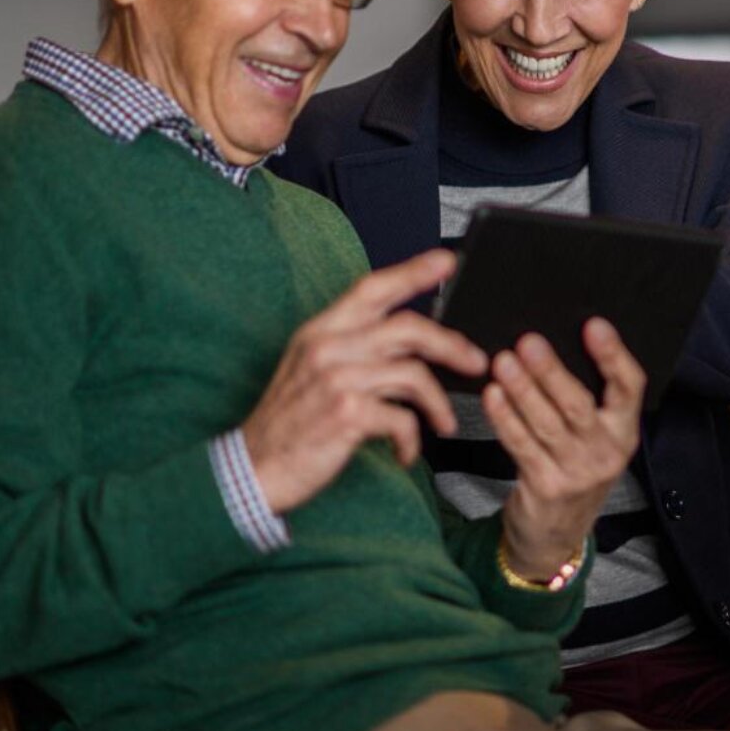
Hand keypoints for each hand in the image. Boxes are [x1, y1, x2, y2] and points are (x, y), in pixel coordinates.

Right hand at [242, 249, 487, 514]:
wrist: (254, 468)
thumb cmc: (289, 421)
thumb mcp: (311, 369)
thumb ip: (351, 347)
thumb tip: (406, 340)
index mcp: (320, 331)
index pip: (372, 288)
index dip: (412, 272)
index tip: (446, 262)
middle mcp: (328, 347)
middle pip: (408, 328)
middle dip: (451, 344)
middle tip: (475, 360)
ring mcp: (336, 379)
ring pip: (413, 374)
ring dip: (438, 402)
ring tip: (444, 422)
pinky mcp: (346, 414)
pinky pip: (402, 418)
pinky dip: (411, 439)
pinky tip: (405, 451)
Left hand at [489, 319, 643, 581]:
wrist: (556, 534)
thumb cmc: (573, 467)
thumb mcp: (593, 436)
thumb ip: (586, 396)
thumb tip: (553, 340)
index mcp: (624, 429)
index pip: (629, 387)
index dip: (614, 355)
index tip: (595, 324)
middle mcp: (607, 451)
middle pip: (579, 404)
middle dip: (552, 371)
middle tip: (529, 341)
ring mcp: (577, 472)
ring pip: (547, 423)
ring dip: (523, 390)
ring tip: (503, 361)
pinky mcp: (546, 487)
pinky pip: (521, 445)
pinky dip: (504, 418)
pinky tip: (492, 395)